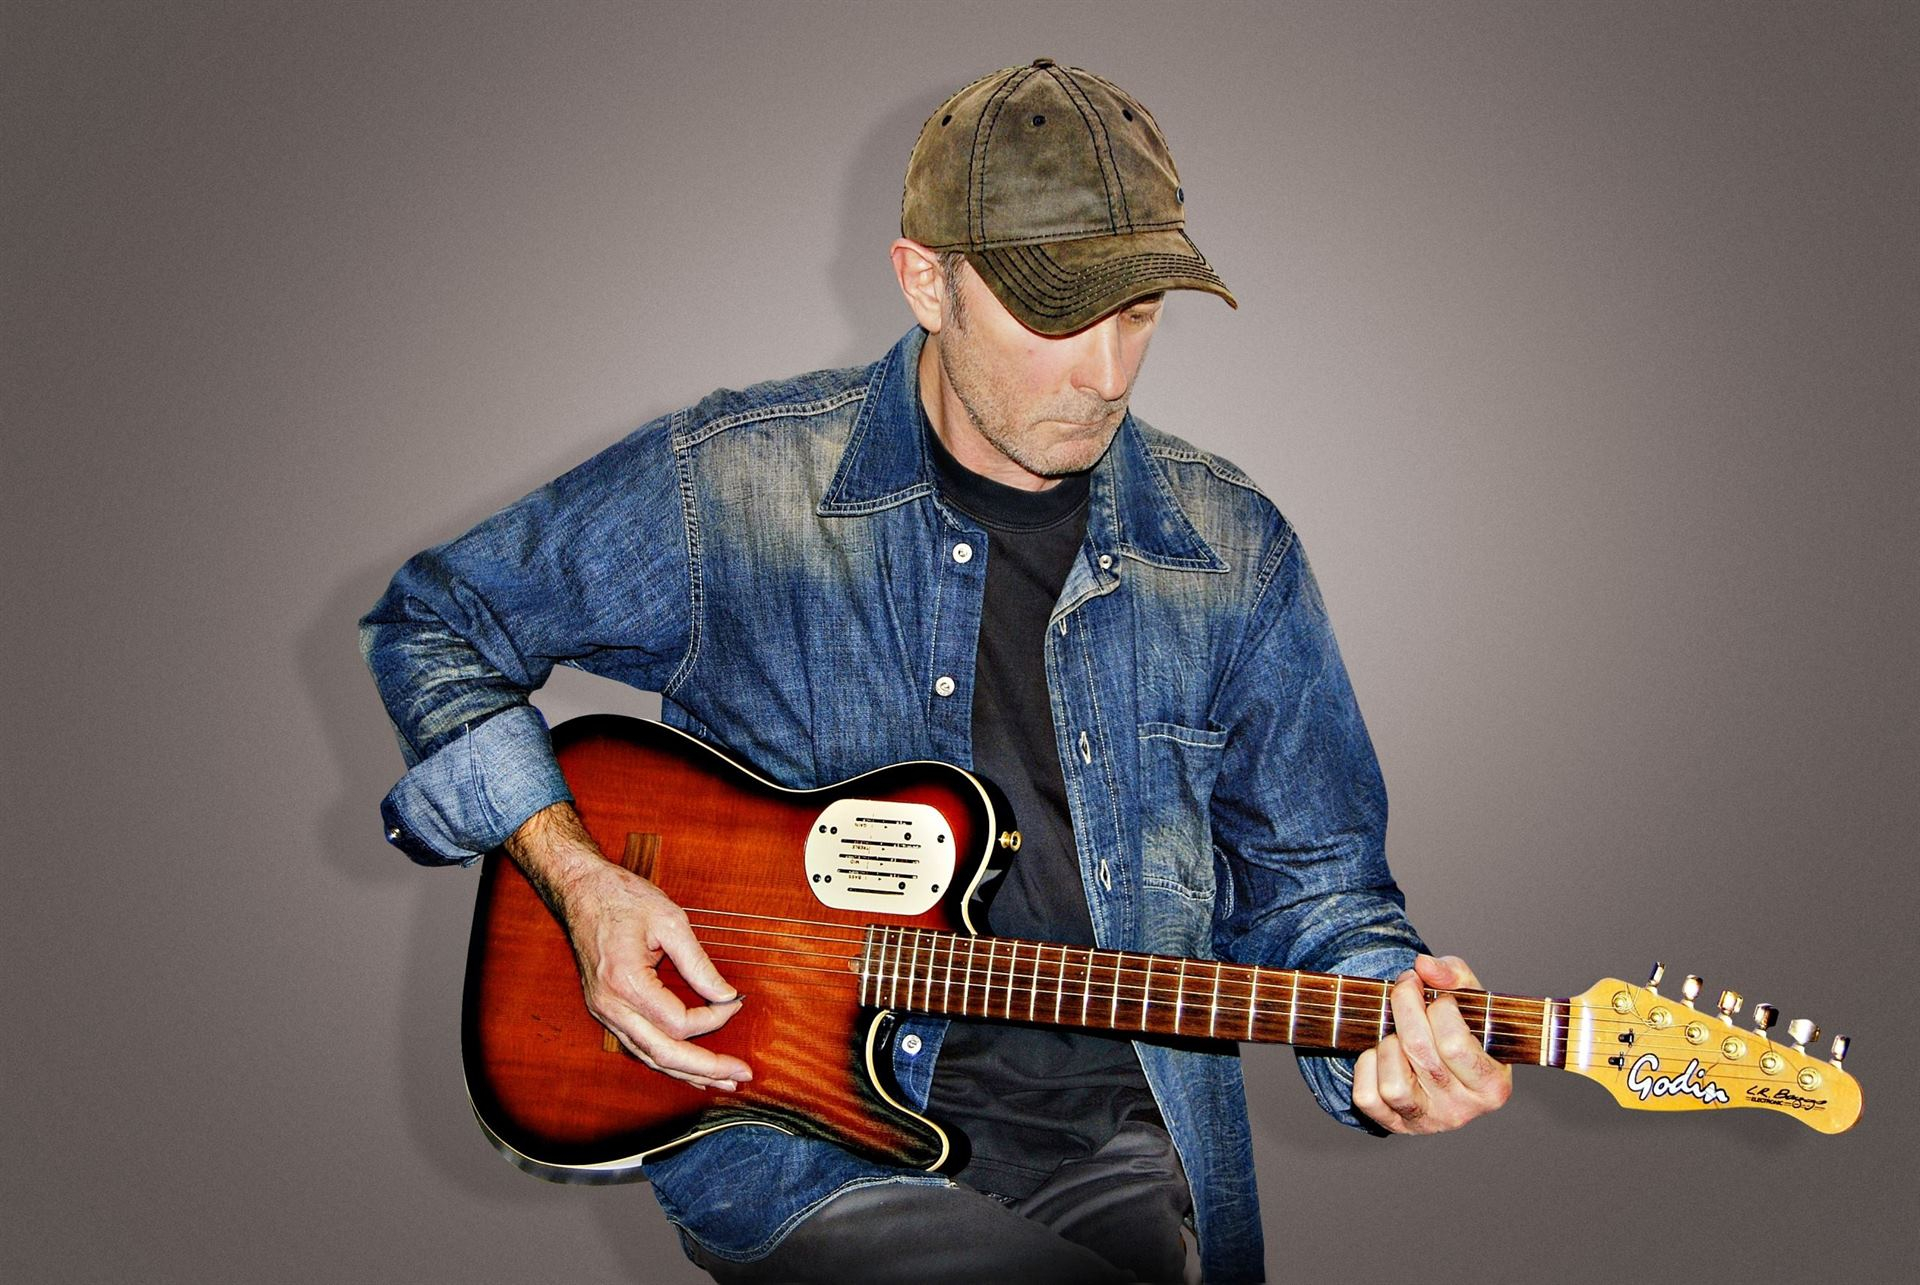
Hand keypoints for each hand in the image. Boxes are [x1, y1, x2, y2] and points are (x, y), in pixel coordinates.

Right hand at [507, 803, 750, 1090]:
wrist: (580, 891)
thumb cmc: (623, 898)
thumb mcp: (670, 921)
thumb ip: (699, 963)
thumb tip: (727, 995)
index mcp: (625, 982)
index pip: (679, 1022)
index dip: (714, 1018)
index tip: (736, 1002)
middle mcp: (610, 1006)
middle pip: (663, 1053)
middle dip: (706, 1068)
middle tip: (741, 1075)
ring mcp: (604, 1012)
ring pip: (648, 1058)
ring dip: (687, 1074)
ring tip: (722, 1083)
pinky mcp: (606, 1012)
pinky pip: (638, 1047)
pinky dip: (666, 1062)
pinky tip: (689, 1069)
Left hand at [1351, 954, 1511, 1133]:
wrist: (1444, 1063)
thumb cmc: (1462, 1028)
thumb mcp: (1470, 998)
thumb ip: (1454, 974)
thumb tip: (1423, 966)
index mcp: (1492, 1085)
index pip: (1454, 1044)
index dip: (1439, 1008)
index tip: (1438, 995)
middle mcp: (1462, 1109)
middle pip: (1420, 1053)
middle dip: (1406, 1008)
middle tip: (1406, 988)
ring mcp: (1428, 1121)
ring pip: (1394, 1083)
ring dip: (1388, 1045)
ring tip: (1398, 1033)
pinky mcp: (1395, 1124)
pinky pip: (1367, 1097)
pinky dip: (1366, 1068)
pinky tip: (1382, 1055)